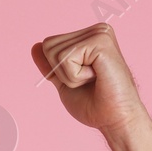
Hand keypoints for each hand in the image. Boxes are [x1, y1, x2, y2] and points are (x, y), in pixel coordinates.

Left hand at [32, 23, 149, 134]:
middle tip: (89, 82)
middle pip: (48, 45)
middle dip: (62, 72)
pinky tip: (97, 78)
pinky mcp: (101, 41)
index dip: (58, 70)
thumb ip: (51, 65)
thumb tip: (35, 46)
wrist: (115, 120)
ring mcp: (100, 33)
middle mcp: (97, 30)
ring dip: (70, 76)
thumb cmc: (96, 106)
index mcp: (90, 36)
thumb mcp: (66, 83)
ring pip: (55, 52)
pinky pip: (66, 58)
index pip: (49, 44)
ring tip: (94, 81)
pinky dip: (75, 76)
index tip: (84, 80)